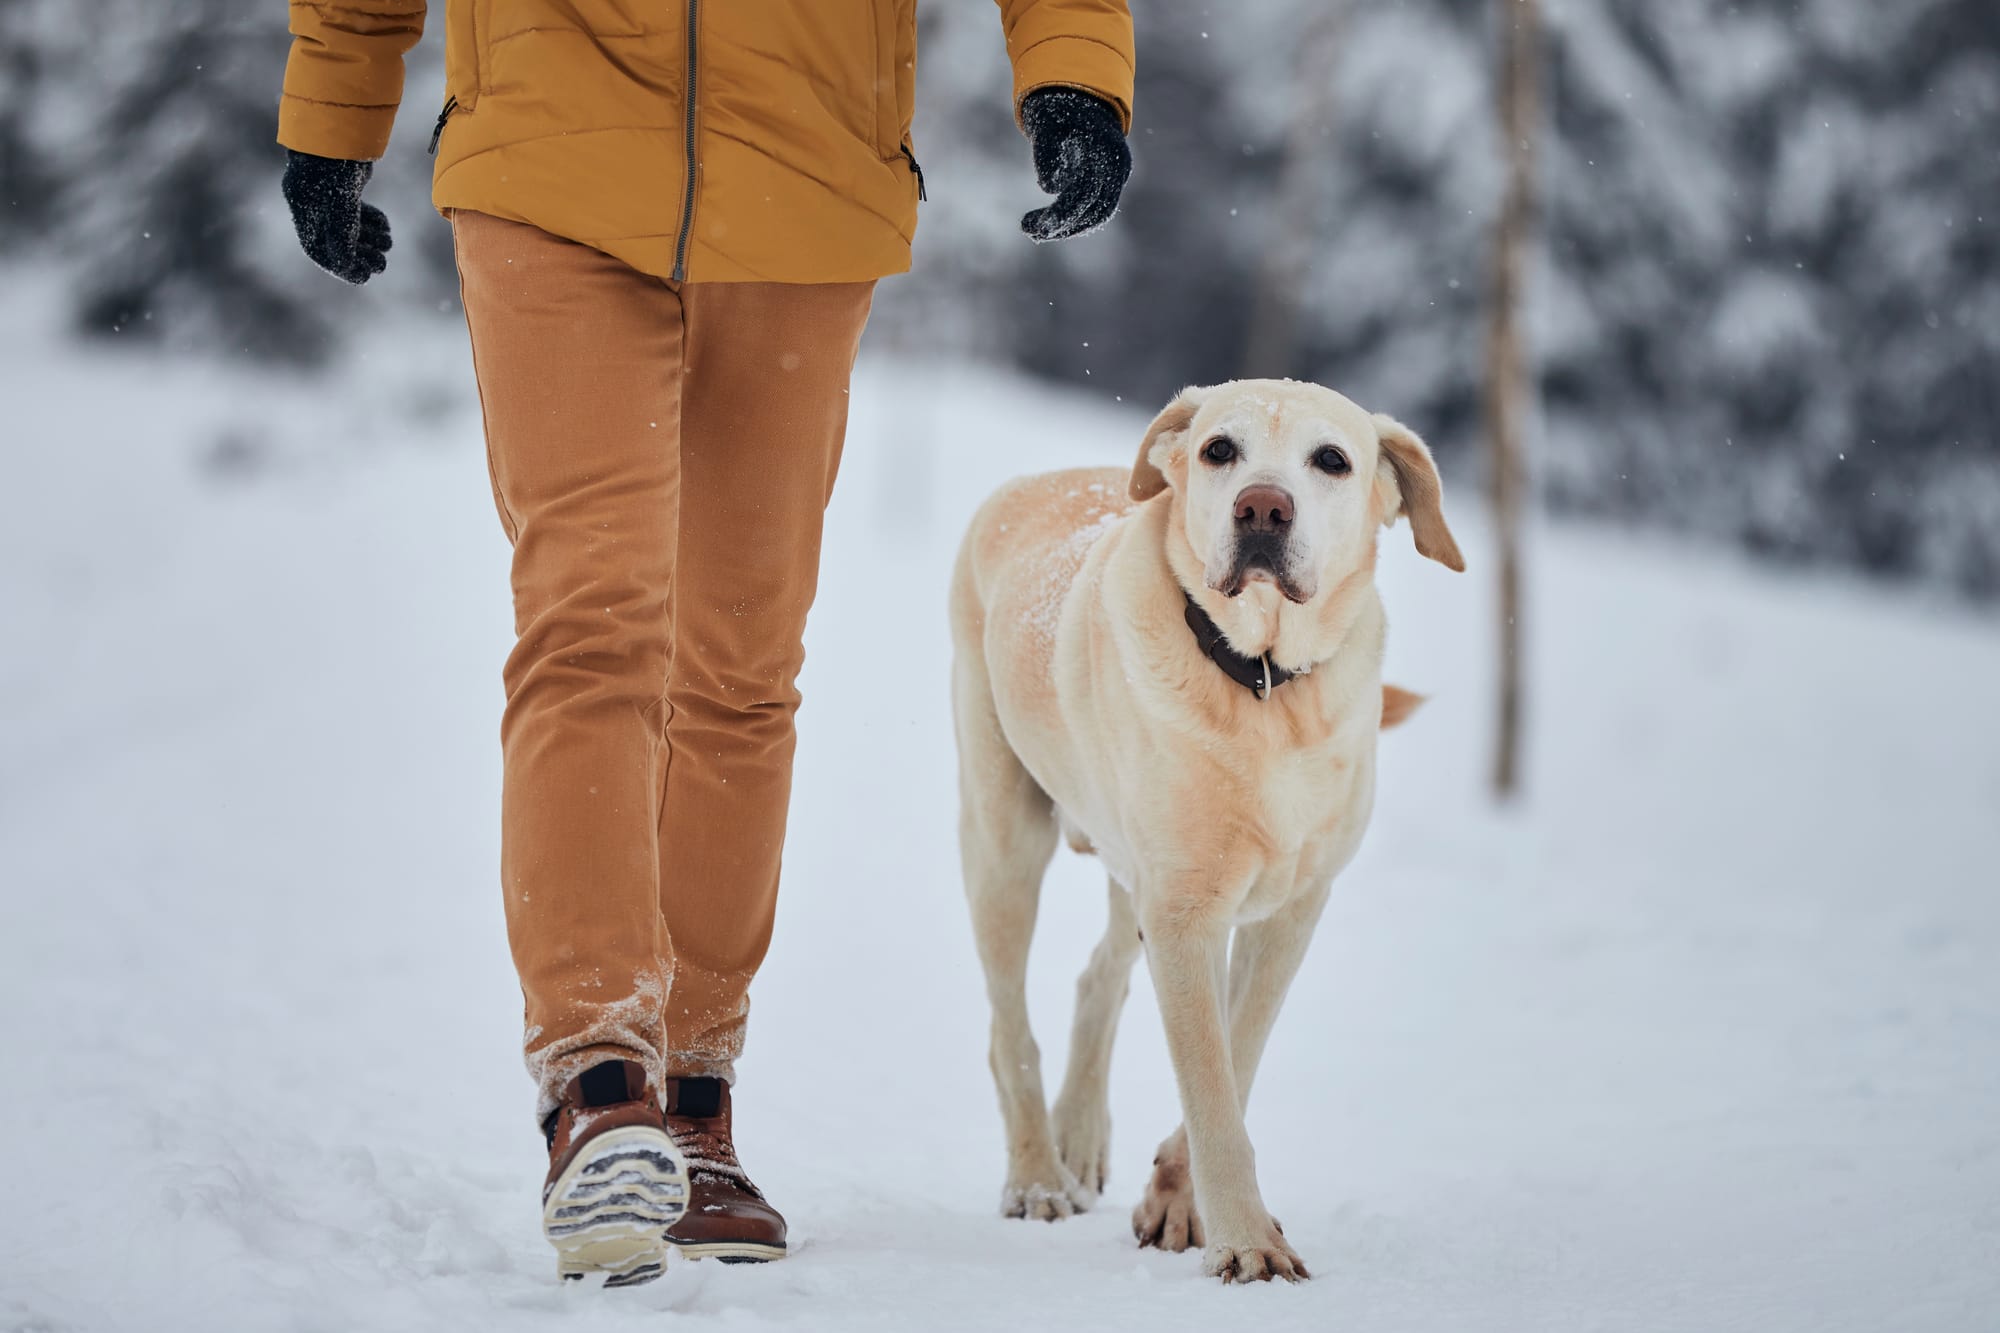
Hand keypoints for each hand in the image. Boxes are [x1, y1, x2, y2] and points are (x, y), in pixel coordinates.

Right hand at [281, 150, 391, 283]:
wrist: (341, 124)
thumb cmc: (335, 162)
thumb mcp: (341, 203)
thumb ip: (343, 235)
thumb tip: (345, 266)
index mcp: (303, 209)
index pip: (318, 249)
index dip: (340, 267)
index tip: (363, 277)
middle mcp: (312, 203)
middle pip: (335, 241)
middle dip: (360, 255)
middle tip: (381, 264)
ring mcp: (327, 193)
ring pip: (348, 226)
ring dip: (369, 239)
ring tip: (388, 243)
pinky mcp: (343, 184)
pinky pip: (355, 211)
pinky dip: (371, 221)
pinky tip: (386, 226)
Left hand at [1018, 88, 1130, 242]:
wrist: (1080, 97)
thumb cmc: (1059, 109)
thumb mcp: (1047, 123)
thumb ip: (1046, 151)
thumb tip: (1049, 187)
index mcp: (1105, 147)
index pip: (1087, 191)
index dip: (1063, 213)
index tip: (1036, 224)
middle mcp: (1118, 165)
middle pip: (1096, 210)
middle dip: (1062, 226)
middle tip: (1028, 229)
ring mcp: (1118, 176)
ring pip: (1097, 216)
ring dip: (1066, 228)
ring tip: (1032, 229)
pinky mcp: (1110, 185)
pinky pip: (1094, 211)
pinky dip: (1071, 221)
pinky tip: (1045, 223)